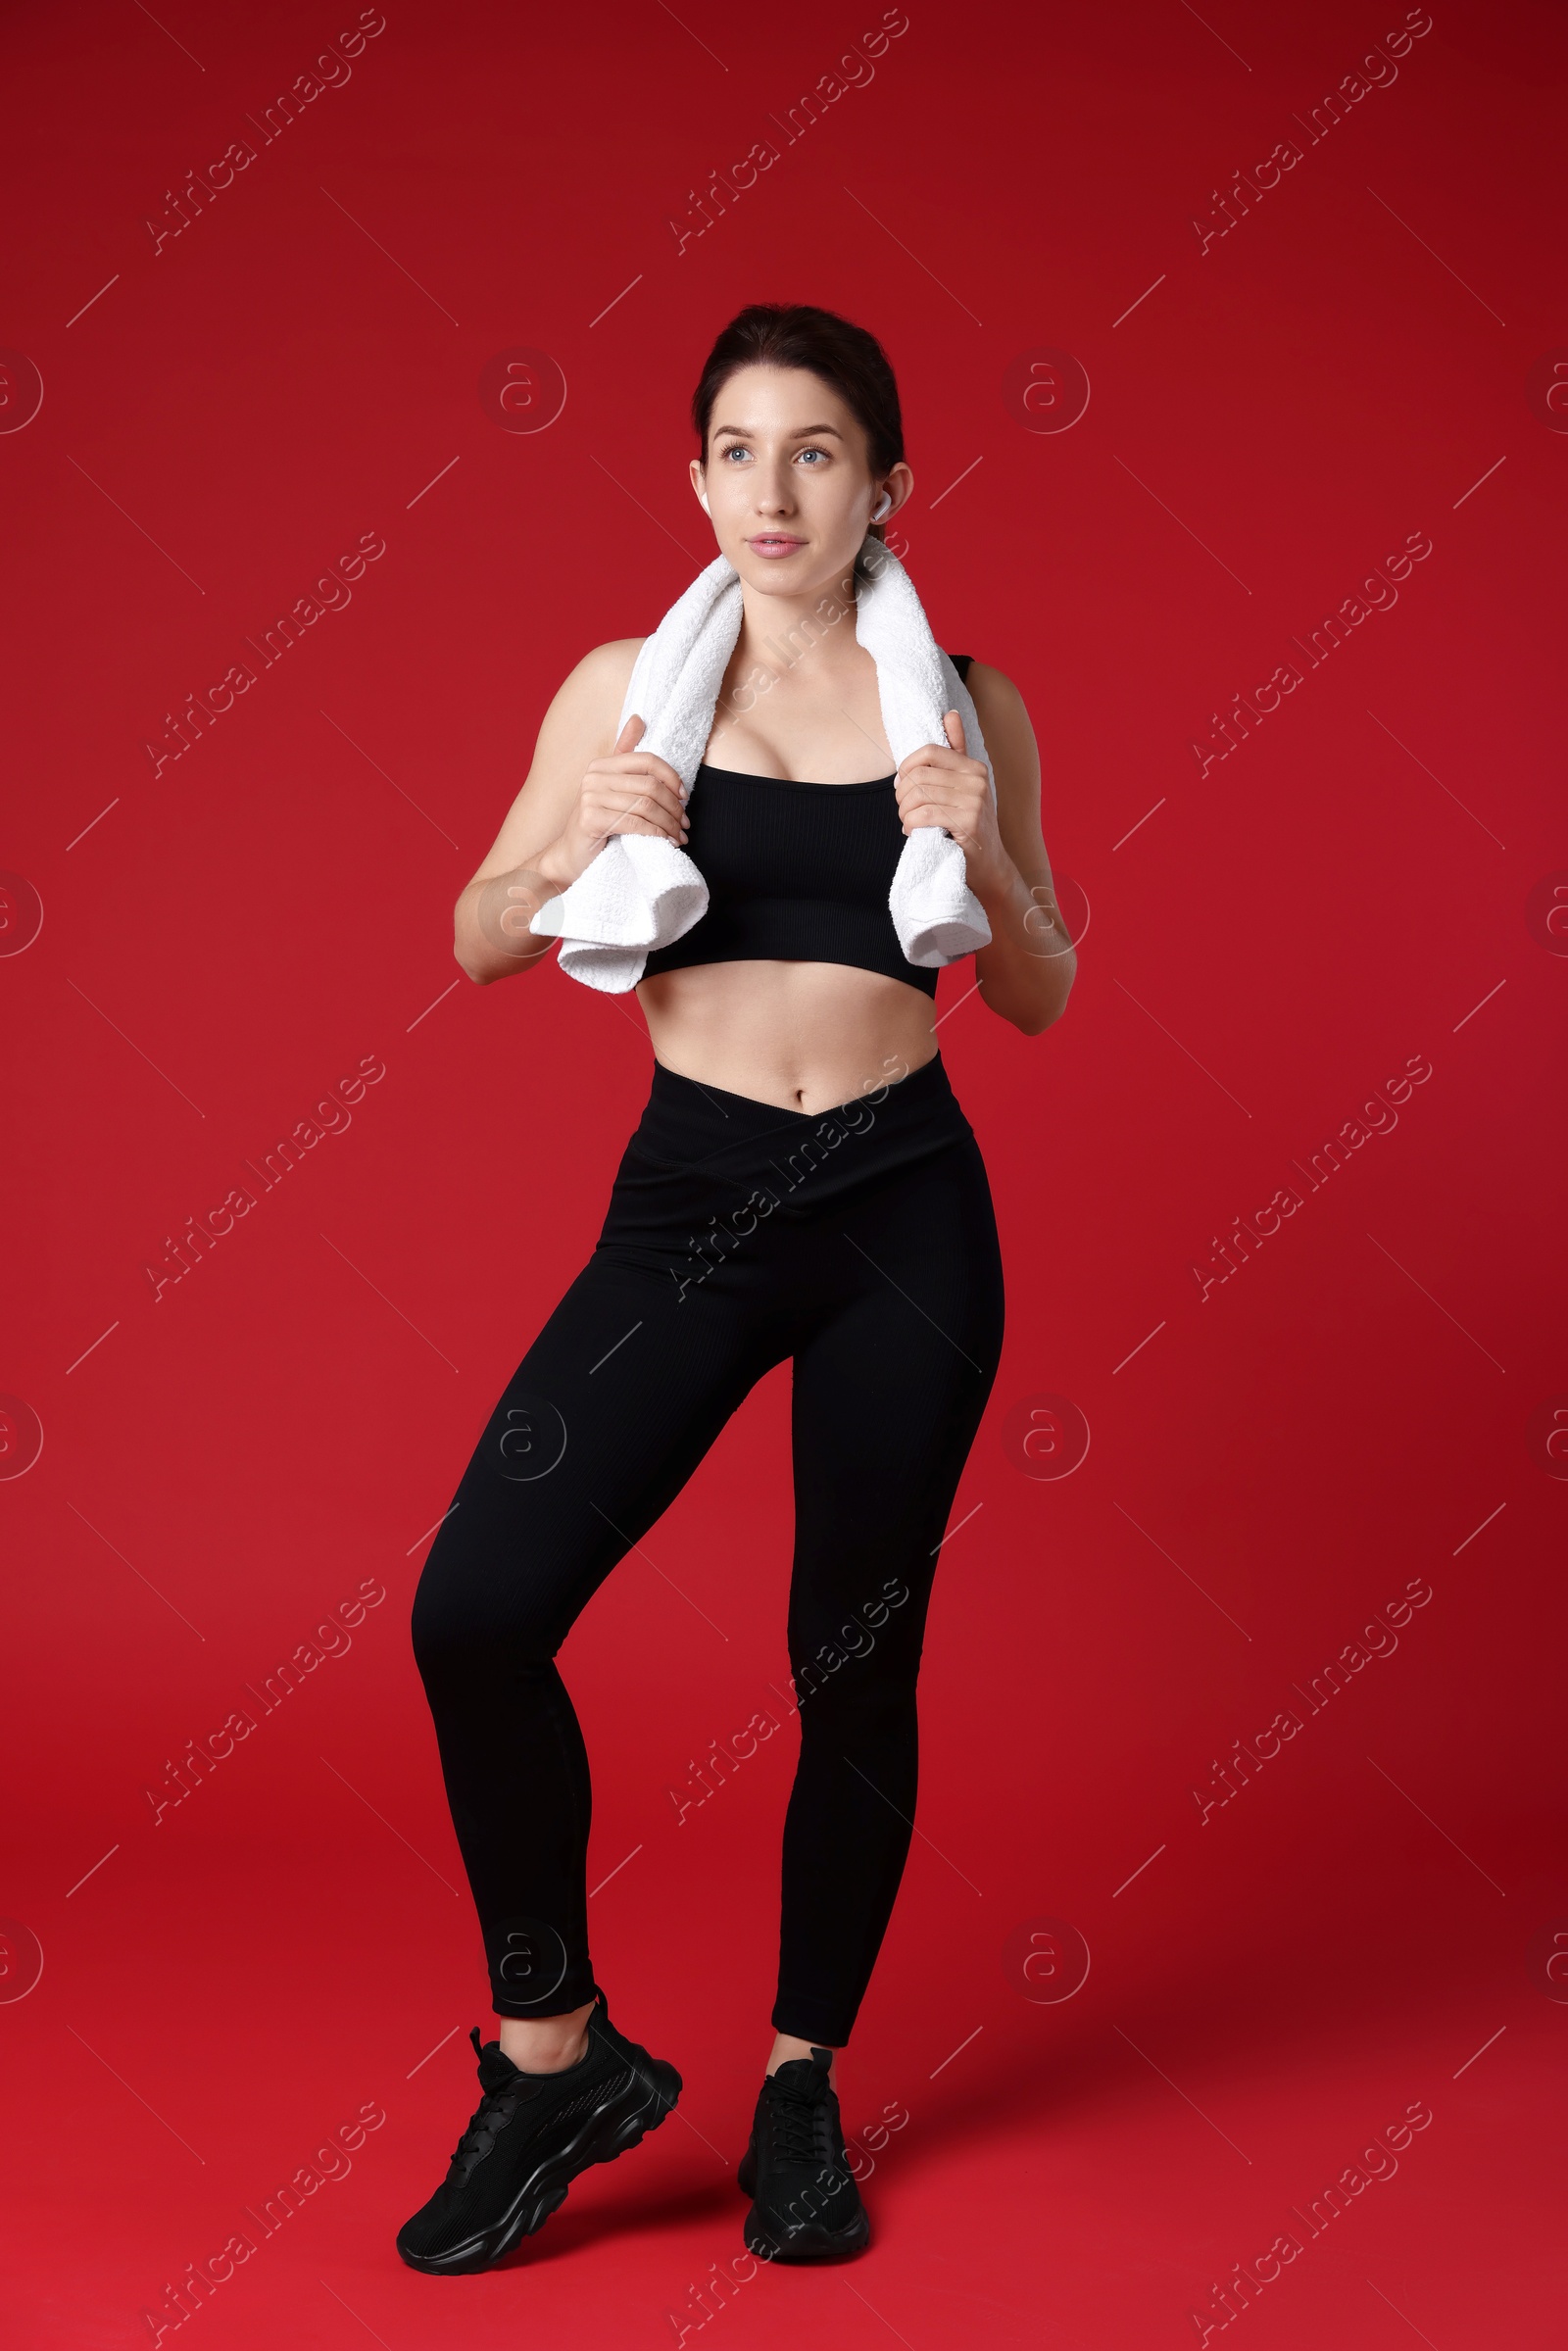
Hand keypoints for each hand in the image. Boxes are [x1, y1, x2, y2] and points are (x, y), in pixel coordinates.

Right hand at [553, 715, 690, 886]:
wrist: (571, 855)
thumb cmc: (597, 822)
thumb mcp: (611, 787)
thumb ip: (624, 755)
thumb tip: (638, 719)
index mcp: (602, 765)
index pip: (647, 761)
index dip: (671, 777)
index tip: (684, 797)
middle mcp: (593, 777)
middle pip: (650, 786)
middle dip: (674, 807)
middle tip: (684, 824)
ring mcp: (590, 797)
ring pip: (645, 806)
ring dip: (668, 823)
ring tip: (679, 836)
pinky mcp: (590, 820)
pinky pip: (634, 823)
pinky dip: (655, 833)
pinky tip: (665, 842)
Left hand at [893, 709, 1009, 899]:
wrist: (990, 865)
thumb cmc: (970, 825)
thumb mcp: (966, 786)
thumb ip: (957, 751)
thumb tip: (950, 714)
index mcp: (974, 767)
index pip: (928, 752)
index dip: (906, 768)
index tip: (902, 785)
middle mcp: (977, 780)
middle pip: (918, 776)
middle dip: (902, 796)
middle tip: (904, 810)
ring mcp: (974, 802)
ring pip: (917, 796)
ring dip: (904, 813)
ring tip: (908, 822)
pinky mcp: (968, 824)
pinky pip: (923, 816)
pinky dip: (910, 826)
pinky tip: (913, 832)